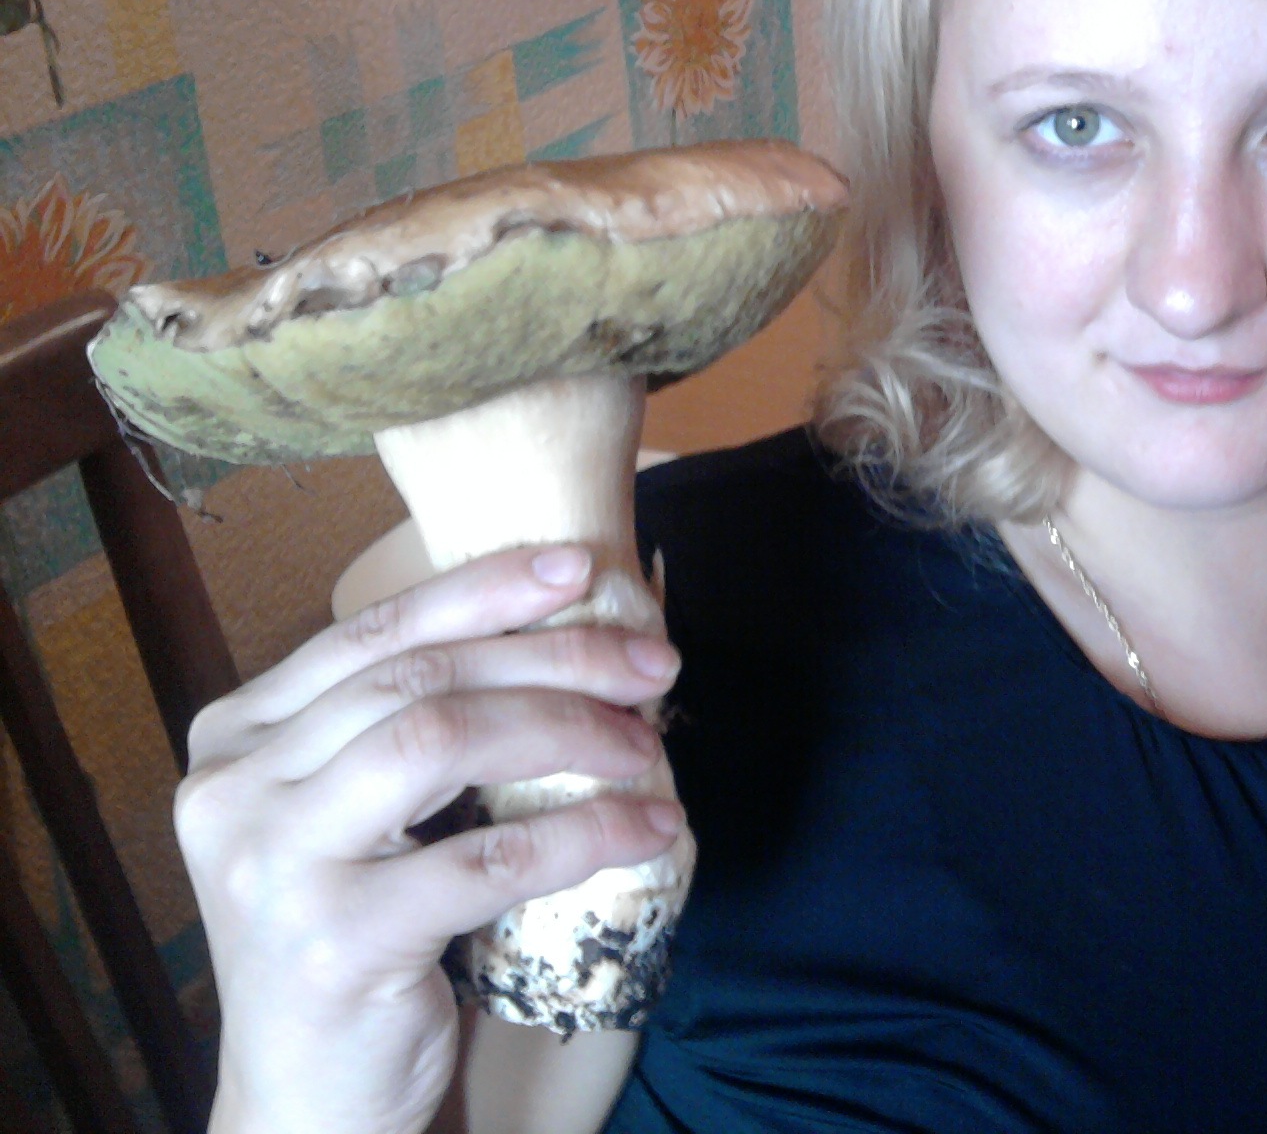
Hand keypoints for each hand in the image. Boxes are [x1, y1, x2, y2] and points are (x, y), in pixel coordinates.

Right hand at [175, 545, 682, 1133]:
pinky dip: (582, 833)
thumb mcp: (356, 814)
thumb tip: (563, 632)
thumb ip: (410, 723)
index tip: (580, 565)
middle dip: (553, 657)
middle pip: (420, 679)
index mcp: (237, 736)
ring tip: (647, 746)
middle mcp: (235, 789)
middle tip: (652, 663)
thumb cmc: (355, 932)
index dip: (482, 588)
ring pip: (441, 742)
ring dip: (568, 731)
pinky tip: (647, 828)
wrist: (308, 1095)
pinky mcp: (333, 941)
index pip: (374, 631)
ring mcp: (273, 864)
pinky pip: (485, 859)